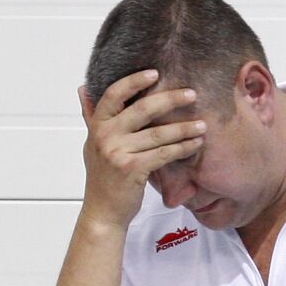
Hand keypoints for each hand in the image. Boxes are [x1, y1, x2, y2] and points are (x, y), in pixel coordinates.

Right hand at [78, 70, 205, 229]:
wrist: (103, 212)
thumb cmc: (102, 179)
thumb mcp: (92, 145)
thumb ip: (91, 117)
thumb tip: (83, 88)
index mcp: (97, 126)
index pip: (113, 94)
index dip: (134, 81)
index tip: (155, 73)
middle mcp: (105, 136)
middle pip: (142, 109)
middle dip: (170, 99)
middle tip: (191, 94)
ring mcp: (117, 152)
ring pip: (158, 134)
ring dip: (184, 128)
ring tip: (202, 124)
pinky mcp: (132, 169)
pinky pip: (163, 154)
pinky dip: (182, 148)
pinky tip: (196, 144)